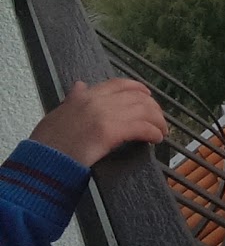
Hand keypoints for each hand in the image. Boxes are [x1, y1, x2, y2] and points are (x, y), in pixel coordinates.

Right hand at [29, 79, 166, 166]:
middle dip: (153, 108)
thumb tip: (79, 86)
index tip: (147, 95)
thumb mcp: (57, 114)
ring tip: (161, 132)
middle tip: (158, 119)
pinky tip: (156, 139)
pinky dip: (154, 133)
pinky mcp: (111, 131)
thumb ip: (73, 100)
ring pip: (144, 111)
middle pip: (137, 98)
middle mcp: (98, 101)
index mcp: (85, 96)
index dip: (137, 88)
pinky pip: (143, 128)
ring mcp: (105, 115)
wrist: (41, 161)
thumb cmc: (47, 144)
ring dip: (158, 121)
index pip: (118, 84)